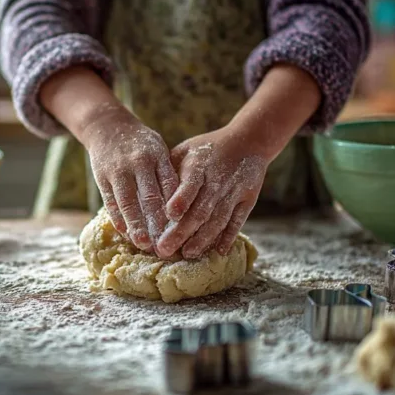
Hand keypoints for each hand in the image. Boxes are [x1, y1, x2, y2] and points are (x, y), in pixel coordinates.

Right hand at [37, 66, 177, 250]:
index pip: (169, 184)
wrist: (107, 126)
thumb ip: (168, 174)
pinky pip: (111, 202)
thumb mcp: (158, 150)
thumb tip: (182, 206)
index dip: (176, 206)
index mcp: (157, 155)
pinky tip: (125, 234)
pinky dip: (118, 219)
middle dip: (158, 222)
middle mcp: (138, 163)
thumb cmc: (141, 143)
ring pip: (128, 202)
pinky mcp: (102, 179)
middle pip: (149, 196)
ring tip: (144, 244)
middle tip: (166, 243)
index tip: (184, 226)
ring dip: (136, 225)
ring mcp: (118, 171)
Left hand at [155, 127, 267, 259]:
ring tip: (188, 253)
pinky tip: (219, 251)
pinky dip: (229, 236)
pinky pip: (237, 220)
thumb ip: (169, 169)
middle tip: (164, 249)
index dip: (181, 200)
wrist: (248, 141)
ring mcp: (234, 191)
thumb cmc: (207, 148)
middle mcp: (217, 180)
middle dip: (182, 231)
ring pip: (218, 219)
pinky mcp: (247, 200)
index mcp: (199, 165)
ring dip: (204, 238)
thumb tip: (146, 192)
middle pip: (200, 209)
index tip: (169, 216)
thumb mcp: (186, 150)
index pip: (189, 185)